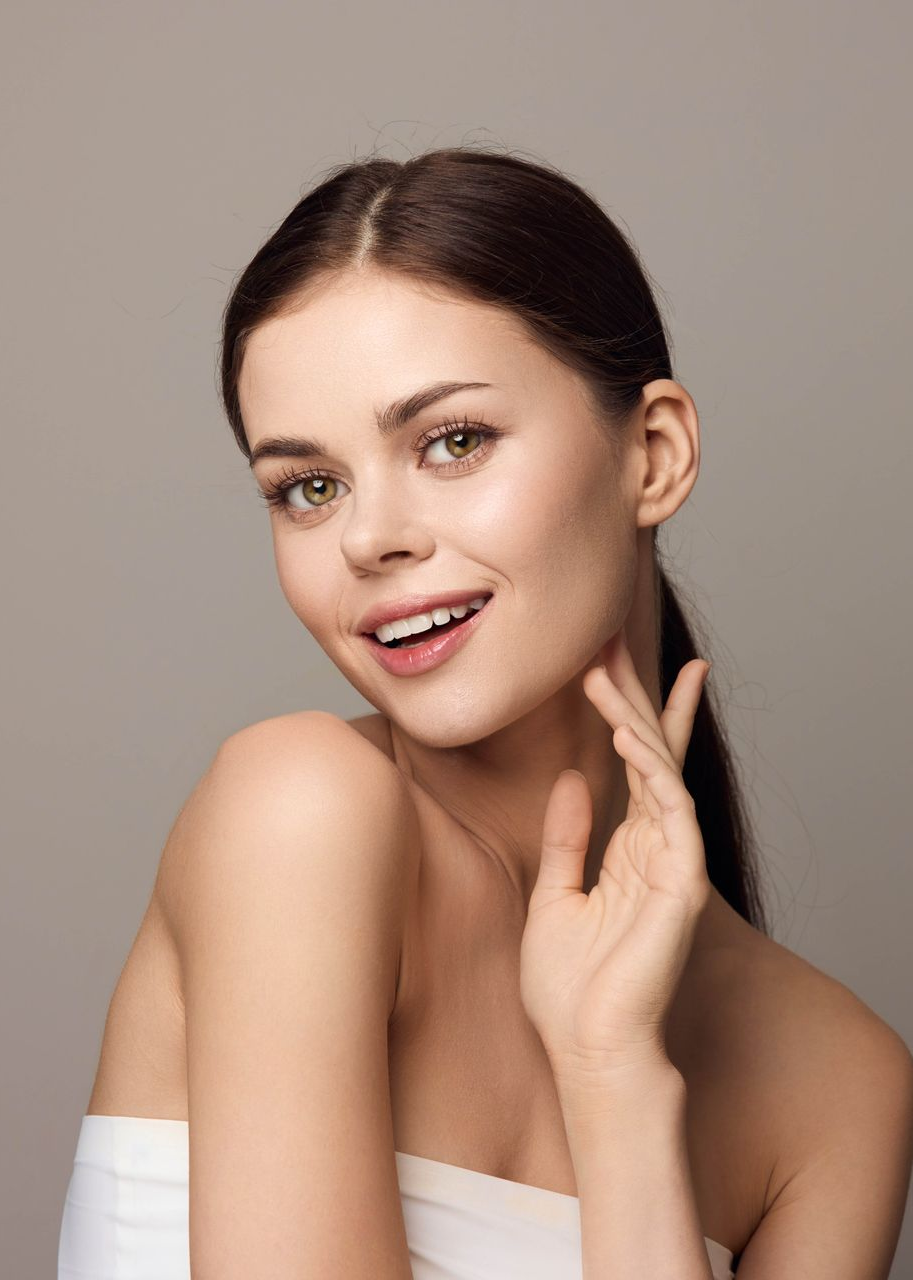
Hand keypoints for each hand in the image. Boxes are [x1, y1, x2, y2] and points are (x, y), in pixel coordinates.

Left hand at [519, 627, 711, 1087]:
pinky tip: (626, 734)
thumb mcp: (554, 896)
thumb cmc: (570, 989)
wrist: (587, 1050)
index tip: (609, 662)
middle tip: (608, 638)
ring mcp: (673, 862)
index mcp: (629, 849)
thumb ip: (567, 838)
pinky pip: (670, 811)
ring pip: (660, 770)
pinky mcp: (681, 882)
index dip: (629, 712)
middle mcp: (656, 847)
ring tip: (602, 672)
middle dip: (632, 694)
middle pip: (650, 752)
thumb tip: (570, 780)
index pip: (636, 767)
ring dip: (632, 717)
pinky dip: (652, 769)